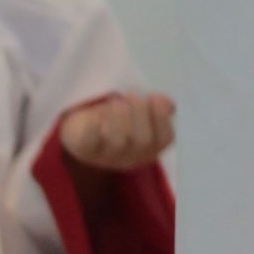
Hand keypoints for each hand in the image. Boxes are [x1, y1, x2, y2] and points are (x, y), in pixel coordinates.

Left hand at [59, 92, 175, 171]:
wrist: (84, 130)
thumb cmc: (119, 118)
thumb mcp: (142, 111)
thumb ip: (159, 106)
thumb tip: (169, 103)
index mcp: (150, 150)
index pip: (165, 138)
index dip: (161, 116)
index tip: (153, 96)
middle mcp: (131, 158)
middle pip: (143, 141)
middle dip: (140, 113)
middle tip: (132, 94)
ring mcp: (107, 158)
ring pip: (118, 142)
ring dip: (119, 117)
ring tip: (116, 101)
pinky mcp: (84, 152)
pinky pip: (89, 142)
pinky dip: (93, 127)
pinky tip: (96, 115)